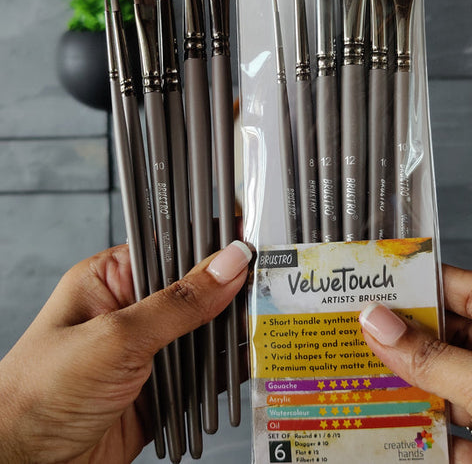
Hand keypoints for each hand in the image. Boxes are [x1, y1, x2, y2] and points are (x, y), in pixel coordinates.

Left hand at [0, 240, 251, 463]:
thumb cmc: (41, 392)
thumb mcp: (116, 337)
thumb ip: (178, 303)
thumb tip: (229, 265)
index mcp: (112, 279)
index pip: (172, 246)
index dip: (210, 242)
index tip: (251, 238)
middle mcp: (132, 310)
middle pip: (195, 289)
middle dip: (231, 289)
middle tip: (272, 283)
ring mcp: (148, 351)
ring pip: (205, 331)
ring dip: (234, 330)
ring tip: (271, 318)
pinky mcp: (161, 390)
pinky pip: (204, 372)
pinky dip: (229, 369)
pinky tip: (252, 360)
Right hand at [359, 265, 471, 462]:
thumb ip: (432, 357)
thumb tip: (377, 322)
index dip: (435, 285)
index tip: (389, 281)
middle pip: (456, 341)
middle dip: (410, 337)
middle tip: (362, 325)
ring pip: (448, 388)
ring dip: (407, 384)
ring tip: (362, 368)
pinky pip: (448, 435)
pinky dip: (418, 432)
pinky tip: (386, 422)